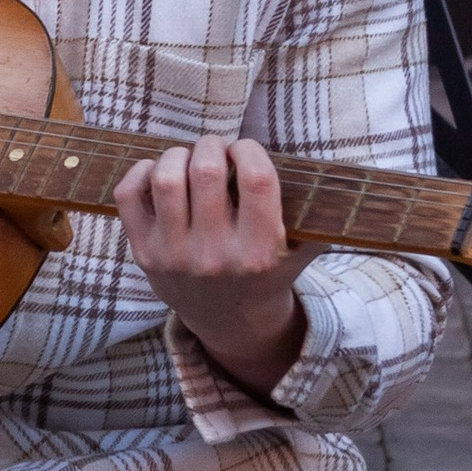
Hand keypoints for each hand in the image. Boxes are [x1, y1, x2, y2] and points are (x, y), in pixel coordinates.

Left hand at [111, 134, 315, 399]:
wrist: (232, 325)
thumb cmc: (269, 273)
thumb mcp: (301, 250)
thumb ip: (317, 216)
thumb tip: (342, 175)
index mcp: (260, 252)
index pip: (255, 179)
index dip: (250, 150)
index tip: (247, 150)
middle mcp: (216, 256)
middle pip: (206, 171)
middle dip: (213, 145)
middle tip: (218, 149)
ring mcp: (175, 256)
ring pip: (166, 178)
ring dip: (178, 155)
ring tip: (190, 159)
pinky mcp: (144, 255)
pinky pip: (129, 196)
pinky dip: (141, 172)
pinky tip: (160, 173)